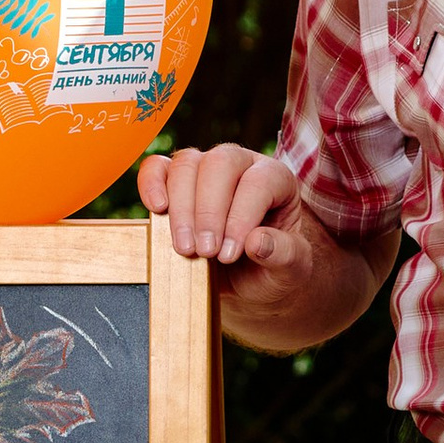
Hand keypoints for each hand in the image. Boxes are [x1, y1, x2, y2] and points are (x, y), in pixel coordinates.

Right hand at [138, 144, 304, 268]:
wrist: (248, 279)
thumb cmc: (272, 267)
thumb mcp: (291, 269)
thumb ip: (284, 255)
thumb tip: (257, 242)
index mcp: (276, 179)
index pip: (257, 183)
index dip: (241, 217)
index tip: (229, 254)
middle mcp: (241, 164)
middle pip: (220, 163)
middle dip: (209, 211)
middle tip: (205, 252)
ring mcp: (206, 169)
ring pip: (186, 164)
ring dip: (182, 208)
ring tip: (185, 248)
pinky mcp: (176, 181)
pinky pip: (157, 168)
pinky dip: (151, 184)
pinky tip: (156, 210)